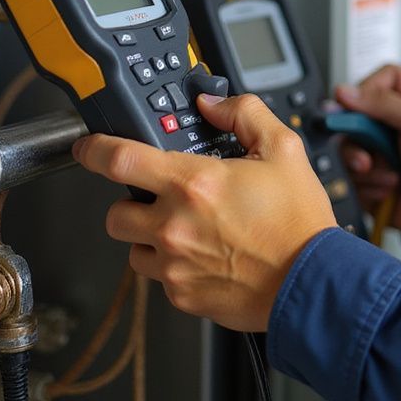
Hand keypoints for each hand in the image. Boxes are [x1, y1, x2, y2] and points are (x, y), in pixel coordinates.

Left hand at [72, 94, 336, 330]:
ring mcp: (174, 265)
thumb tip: (213, 104)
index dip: (94, 149)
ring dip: (150, 236)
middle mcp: (174, 225)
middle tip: (164, 197)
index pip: (119, 160)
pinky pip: (158, 277)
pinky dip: (173, 266)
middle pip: (115, 211)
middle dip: (133, 200)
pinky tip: (206, 255)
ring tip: (189, 230)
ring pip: (133, 248)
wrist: (312, 283)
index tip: (88, 147)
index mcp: (194, 183)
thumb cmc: (299, 222)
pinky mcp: (181, 295)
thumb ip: (244, 114)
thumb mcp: (284, 148)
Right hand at [335, 64, 400, 236]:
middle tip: (367, 159)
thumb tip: (345, 92)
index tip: (351, 108)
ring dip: (365, 166)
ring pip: (346, 148)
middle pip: (351, 116)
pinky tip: (389, 188)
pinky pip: (349, 175)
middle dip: (357, 140)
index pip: (372, 82)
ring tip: (390, 176)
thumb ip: (384, 103)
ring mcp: (375, 146)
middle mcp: (386, 119)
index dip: (360, 94)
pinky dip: (368, 185)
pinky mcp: (366, 173)